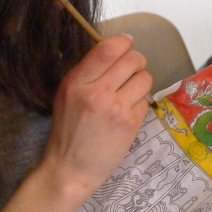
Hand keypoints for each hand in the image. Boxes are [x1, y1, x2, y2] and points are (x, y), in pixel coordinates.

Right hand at [41, 34, 151, 199]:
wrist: (69, 169)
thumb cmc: (66, 131)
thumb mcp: (66, 96)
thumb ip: (87, 74)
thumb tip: (113, 53)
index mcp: (77, 82)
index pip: (108, 49)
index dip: (124, 41)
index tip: (127, 44)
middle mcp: (98, 92)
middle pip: (132, 59)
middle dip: (136, 61)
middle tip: (132, 71)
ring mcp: (117, 108)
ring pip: (144, 78)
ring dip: (141, 82)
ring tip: (130, 92)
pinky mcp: (130, 124)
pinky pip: (145, 101)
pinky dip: (139, 104)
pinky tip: (127, 112)